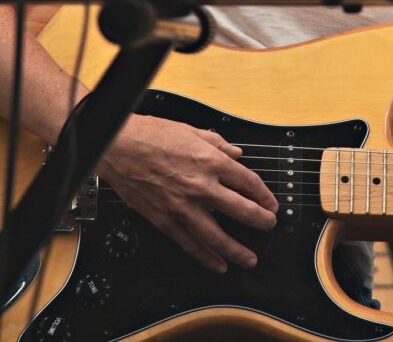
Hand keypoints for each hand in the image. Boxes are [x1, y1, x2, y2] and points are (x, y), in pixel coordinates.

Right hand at [98, 113, 278, 273]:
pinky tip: (217, 264)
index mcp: (211, 161)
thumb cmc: (152, 135)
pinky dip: (206, 257)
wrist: (119, 146)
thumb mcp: (192, 131)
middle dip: (260, 221)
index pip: (248, 182)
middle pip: (240, 210)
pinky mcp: (165, 220)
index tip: (271, 203)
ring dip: (237, 250)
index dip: (264, 195)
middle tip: (268, 226)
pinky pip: (190, 243)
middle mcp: (201, 186)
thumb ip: (218, 144)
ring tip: (249, 258)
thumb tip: (236, 153)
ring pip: (217, 236)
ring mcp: (183, 206)